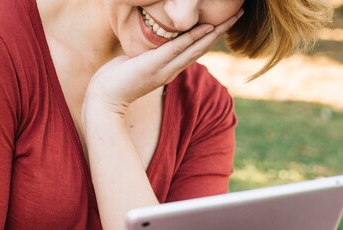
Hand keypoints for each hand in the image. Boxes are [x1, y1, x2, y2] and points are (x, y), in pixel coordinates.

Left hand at [82, 10, 242, 119]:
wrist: (103, 100)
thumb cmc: (113, 82)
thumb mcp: (133, 64)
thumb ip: (145, 54)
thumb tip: (145, 46)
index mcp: (166, 69)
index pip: (192, 50)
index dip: (208, 36)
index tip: (222, 23)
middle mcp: (170, 71)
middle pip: (201, 48)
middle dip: (220, 31)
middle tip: (239, 15)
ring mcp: (163, 69)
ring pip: (195, 48)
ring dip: (214, 32)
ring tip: (232, 17)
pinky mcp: (153, 66)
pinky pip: (177, 48)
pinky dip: (192, 37)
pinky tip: (206, 26)